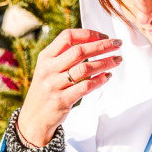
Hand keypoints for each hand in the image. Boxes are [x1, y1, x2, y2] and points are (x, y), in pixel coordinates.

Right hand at [18, 29, 122, 145]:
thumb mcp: (48, 68)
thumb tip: (93, 42)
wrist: (34, 117)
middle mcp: (48, 69)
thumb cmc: (47, 89)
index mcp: (45, 56)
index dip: (88, 34)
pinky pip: (85, 87)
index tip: (104, 36)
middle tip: (117, 44)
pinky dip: (99, 80)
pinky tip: (107, 76)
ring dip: (105, 62)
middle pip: (79, 51)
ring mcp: (54, 85)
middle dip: (102, 46)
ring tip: (117, 59)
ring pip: (85, 69)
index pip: (68, 36)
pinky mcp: (62, 100)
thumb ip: (65, 55)